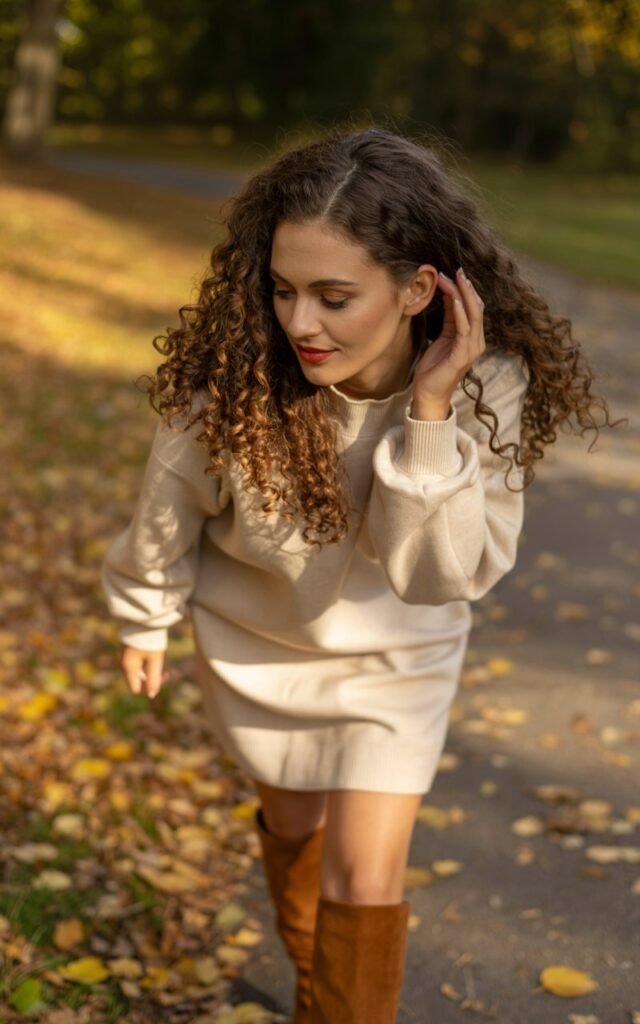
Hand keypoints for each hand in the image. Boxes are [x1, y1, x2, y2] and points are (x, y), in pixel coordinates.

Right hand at [119, 645, 170, 698]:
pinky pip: (136, 662)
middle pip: (136, 680)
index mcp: (128, 667)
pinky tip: (155, 655)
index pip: (136, 688)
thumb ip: (153, 678)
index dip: (149, 687)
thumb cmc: (151, 640)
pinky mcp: (128, 649)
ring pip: (137, 671)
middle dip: (151, 679)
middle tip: (166, 674)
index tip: (162, 677)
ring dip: (150, 671)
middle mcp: (123, 662)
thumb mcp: (155, 660)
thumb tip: (151, 696)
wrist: (144, 617)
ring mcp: (124, 655)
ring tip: (161, 662)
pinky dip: (146, 663)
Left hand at [411, 267, 485, 417]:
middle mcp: (476, 342)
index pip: (474, 308)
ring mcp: (471, 350)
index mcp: (472, 338)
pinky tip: (455, 300)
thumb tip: (451, 295)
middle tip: (457, 270)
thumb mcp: (442, 337)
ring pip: (473, 316)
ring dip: (463, 296)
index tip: (455, 273)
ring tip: (455, 279)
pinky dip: (460, 313)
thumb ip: (449, 318)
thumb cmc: (433, 368)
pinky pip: (464, 330)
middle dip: (467, 288)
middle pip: (477, 309)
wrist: (428, 394)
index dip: (466, 290)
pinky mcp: (462, 356)